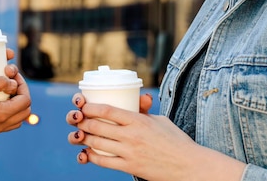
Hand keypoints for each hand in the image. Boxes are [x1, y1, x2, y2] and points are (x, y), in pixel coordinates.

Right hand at [0, 49, 30, 144]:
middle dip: (22, 94)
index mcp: (1, 113)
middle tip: (12, 82)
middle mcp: (1, 124)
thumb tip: (11, 82)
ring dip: (18, 103)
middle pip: (26, 111)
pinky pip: (9, 122)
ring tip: (7, 90)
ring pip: (19, 118)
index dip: (23, 85)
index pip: (25, 100)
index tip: (13, 75)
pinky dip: (11, 111)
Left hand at [65, 94, 244, 180]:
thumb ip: (143, 111)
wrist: (189, 166)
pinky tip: (87, 152)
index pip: (108, 110)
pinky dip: (92, 156)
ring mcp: (130, 152)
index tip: (83, 105)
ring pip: (98, 143)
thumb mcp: (160, 120)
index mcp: (138, 120)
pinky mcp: (130, 167)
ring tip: (80, 134)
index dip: (90, 107)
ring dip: (84, 138)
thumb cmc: (176, 140)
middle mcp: (132, 135)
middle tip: (77, 119)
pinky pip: (104, 162)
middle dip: (83, 122)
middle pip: (98, 126)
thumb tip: (137, 98)